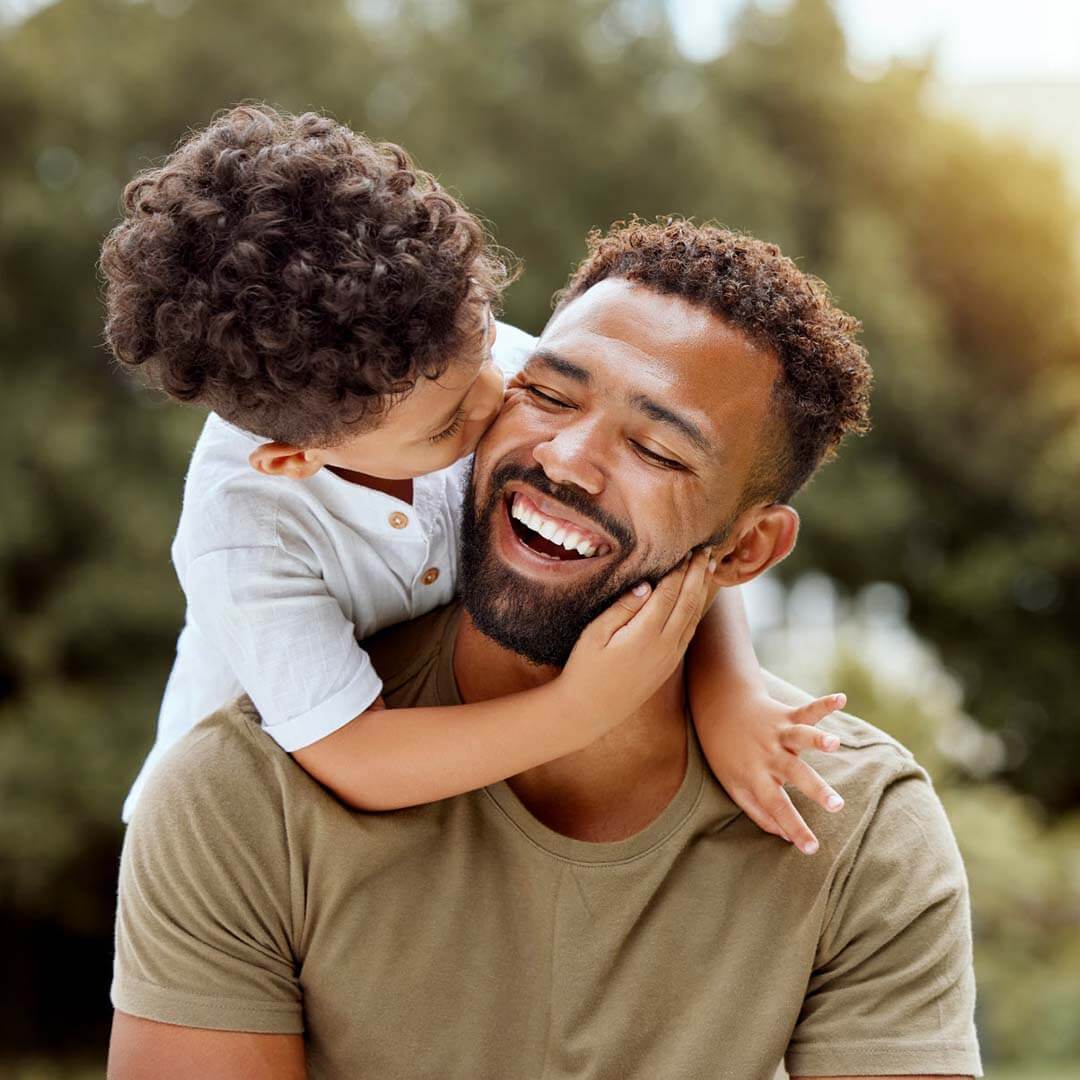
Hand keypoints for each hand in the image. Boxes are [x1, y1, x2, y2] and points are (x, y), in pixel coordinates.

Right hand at [560, 547, 715, 736]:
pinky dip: (696, 609)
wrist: (589, 711)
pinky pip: (689, 632)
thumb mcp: (595, 634)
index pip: (670, 593)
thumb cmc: (585, 669)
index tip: (687, 549)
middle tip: (706, 550)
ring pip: (693, 617)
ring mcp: (670, 657)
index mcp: (645, 634)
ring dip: (703, 590)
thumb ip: (622, 608)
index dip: (680, 570)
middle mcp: (665, 646)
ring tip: (709, 567)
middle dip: (698, 574)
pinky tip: (697, 598)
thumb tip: (647, 585)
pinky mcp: (669, 666)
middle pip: (689, 602)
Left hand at [701, 691, 847, 854]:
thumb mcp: (734, 787)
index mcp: (756, 776)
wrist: (719, 709)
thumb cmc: (728, 755)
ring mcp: (778, 734)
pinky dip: (824, 704)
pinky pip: (807, 710)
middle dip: (816, 789)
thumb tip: (786, 837)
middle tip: (836, 805)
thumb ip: (759, 812)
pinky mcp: (786, 715)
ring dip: (817, 739)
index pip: (776, 807)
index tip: (812, 848)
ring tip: (834, 743)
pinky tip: (842, 699)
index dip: (794, 828)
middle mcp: (769, 755)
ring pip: (800, 737)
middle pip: (795, 774)